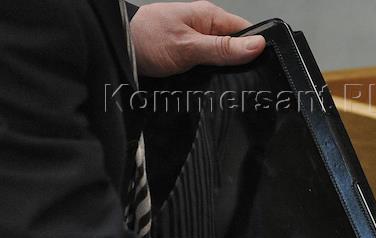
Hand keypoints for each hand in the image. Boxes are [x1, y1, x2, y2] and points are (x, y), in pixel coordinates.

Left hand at [130, 1, 265, 77]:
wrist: (115, 48)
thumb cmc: (145, 40)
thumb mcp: (189, 47)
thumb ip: (223, 49)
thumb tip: (257, 45)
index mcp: (209, 16)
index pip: (247, 31)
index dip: (256, 50)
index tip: (260, 68)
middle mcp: (204, 26)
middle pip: (236, 47)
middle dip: (239, 65)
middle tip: (236, 81)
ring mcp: (196, 40)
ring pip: (222, 59)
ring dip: (222, 73)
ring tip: (218, 83)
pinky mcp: (188, 54)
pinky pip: (208, 65)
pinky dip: (209, 75)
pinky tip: (206, 83)